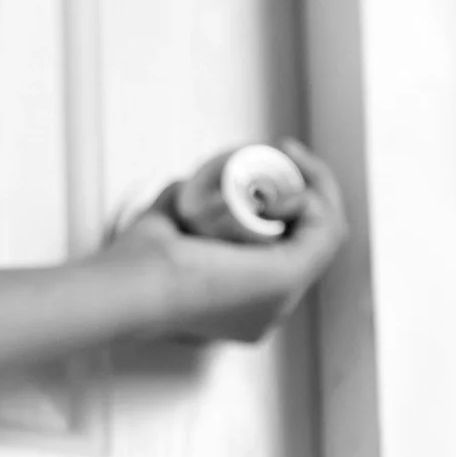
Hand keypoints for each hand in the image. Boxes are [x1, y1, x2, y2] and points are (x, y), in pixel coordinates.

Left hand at [101, 137, 351, 343]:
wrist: (130, 286)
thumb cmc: (135, 263)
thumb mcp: (165, 227)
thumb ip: (176, 208)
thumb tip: (187, 182)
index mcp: (246, 304)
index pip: (288, 246)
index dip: (289, 202)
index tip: (270, 159)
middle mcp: (270, 307)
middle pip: (311, 238)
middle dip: (307, 187)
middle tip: (283, 149)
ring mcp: (283, 298)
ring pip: (325, 233)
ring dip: (315, 186)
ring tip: (284, 155)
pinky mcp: (288, 280)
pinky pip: (326, 232)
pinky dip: (315, 198)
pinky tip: (289, 176)